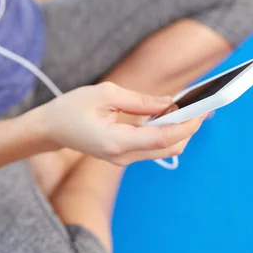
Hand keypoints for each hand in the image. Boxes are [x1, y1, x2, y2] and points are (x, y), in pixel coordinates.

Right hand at [35, 82, 205, 166]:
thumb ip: (140, 100)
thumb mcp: (105, 94)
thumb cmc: (70, 109)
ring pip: (164, 148)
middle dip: (188, 128)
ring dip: (179, 129)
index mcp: (116, 142)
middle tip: (200, 104)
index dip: (186, 124)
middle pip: (170, 147)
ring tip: (189, 106)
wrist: (49, 129)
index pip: (163, 138)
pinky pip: (153, 145)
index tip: (202, 109)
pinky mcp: (124, 154)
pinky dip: (166, 130)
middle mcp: (123, 156)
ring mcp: (123, 158)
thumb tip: (169, 101)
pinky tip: (170, 113)